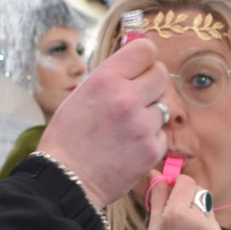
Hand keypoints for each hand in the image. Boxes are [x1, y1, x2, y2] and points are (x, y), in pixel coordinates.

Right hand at [39, 38, 169, 209]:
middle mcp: (127, 98)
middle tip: (138, 96)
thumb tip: (135, 65)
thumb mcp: (81, 95)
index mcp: (106, 79)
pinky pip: (161, 134)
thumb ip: (110, 78)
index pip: (146, 49)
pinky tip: (128, 147)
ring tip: (126, 128)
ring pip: (163, 106)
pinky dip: (149, 139)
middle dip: (152, 83)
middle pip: (161, 74)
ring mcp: (143, 125)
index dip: (145, 57)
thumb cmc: (68, 138)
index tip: (141, 66)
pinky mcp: (152, 149)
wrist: (66, 180)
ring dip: (150, 114)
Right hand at [143, 172, 225, 229]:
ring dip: (197, 208)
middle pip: (198, 189)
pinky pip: (212, 220)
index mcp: (176, 213)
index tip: (171, 191)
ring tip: (185, 227)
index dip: (178, 184)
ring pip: (206, 203)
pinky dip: (203, 223)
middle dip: (188, 194)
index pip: (186, 182)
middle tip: (177, 209)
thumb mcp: (153, 223)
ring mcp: (211, 228)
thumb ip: (157, 195)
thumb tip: (156, 172)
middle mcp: (197, 218)